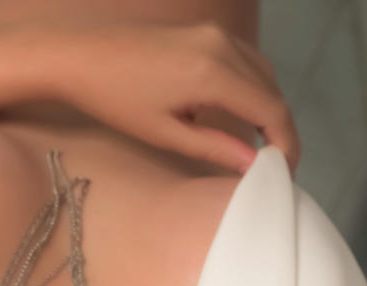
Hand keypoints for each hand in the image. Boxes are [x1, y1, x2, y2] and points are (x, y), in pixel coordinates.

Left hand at [45, 19, 300, 176]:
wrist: (81, 54)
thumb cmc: (114, 98)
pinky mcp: (205, 31)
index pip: (272, 110)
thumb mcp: (166, 133)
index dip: (286, 145)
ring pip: (264, 73)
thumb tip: (253, 165)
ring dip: (269, 109)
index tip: (285, 174)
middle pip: (273, 91)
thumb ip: (215, 149)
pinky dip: (254, 88)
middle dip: (281, 130)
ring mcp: (214, 33)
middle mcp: (221, 45)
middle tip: (277, 167)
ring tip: (262, 147)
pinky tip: (244, 115)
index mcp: (213, 72)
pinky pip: (246, 60)